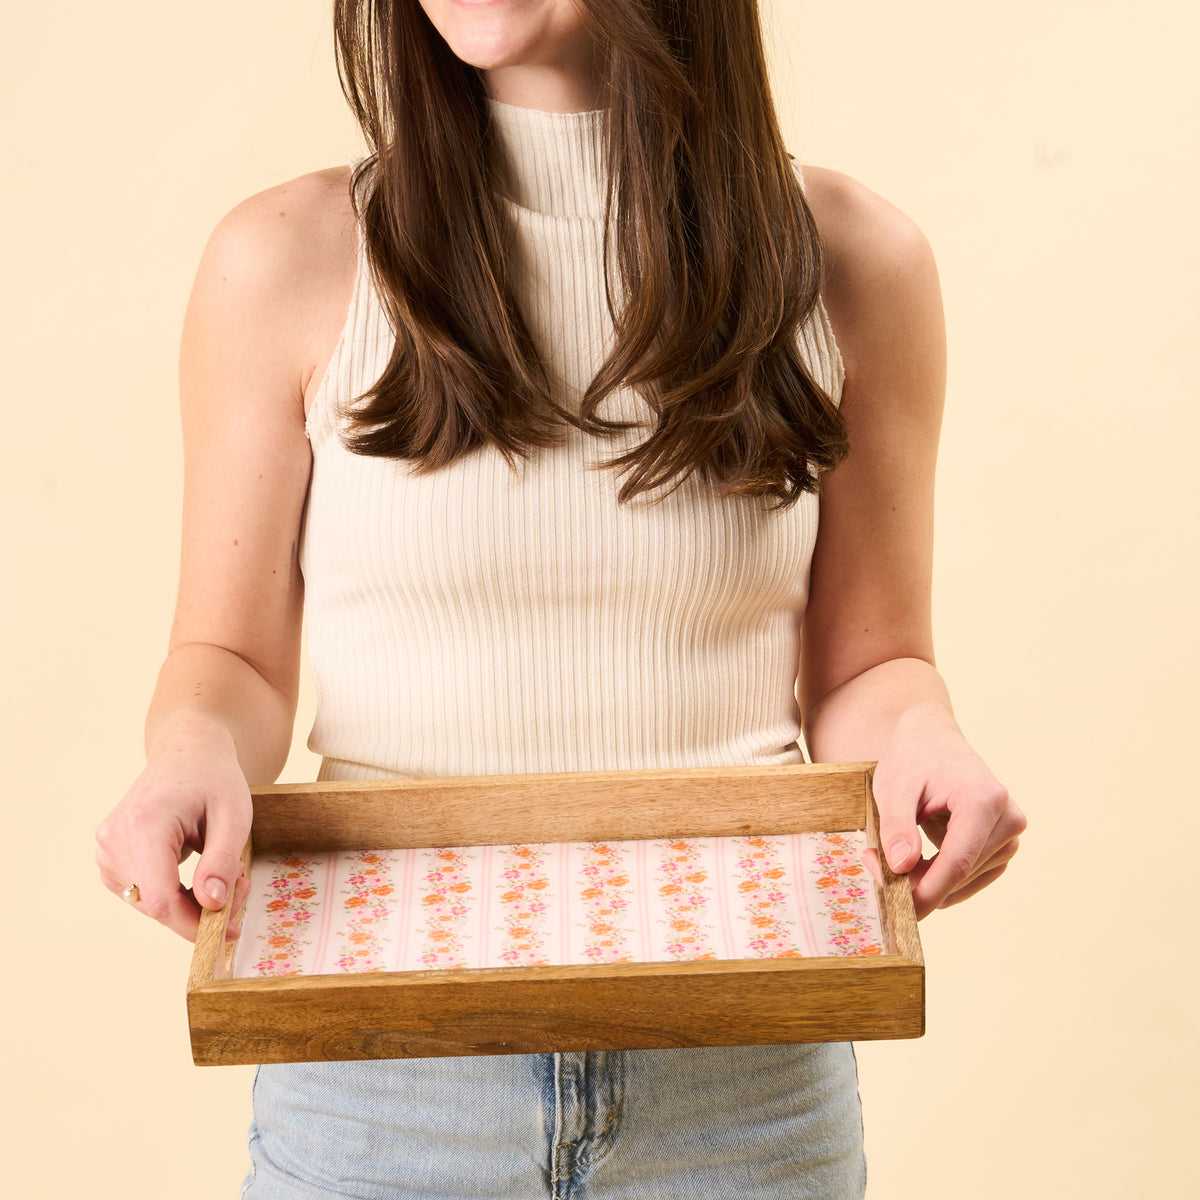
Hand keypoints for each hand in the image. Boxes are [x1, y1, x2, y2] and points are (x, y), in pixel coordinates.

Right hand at [95, 730, 252, 941]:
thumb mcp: (234, 815)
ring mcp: (106, 849)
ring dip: (189, 902)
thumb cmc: (214, 778)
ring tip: (226, 874)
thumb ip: (221, 860)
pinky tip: (199, 873)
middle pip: (155, 904)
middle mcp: (114, 839)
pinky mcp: (109, 856)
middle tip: (241, 889)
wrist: (188, 752)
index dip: (194, 925)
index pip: (161, 899)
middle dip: (201, 910)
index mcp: (144, 825)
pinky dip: (173, 892)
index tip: (230, 931)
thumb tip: (211, 905)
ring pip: (149, 903)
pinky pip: (142, 891)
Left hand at [865, 703, 1026, 918]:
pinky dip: (941, 877)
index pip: (958, 862)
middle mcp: (1008, 819)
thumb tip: (902, 868)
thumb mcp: (893, 787)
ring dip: (927, 879)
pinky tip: (915, 863)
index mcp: (984, 800)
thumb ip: (897, 826)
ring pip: (966, 880)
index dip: (927, 891)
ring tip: (890, 854)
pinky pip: (971, 877)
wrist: (932, 741)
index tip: (899, 910)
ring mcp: (1010, 834)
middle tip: (872, 861)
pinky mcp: (1003, 845)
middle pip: (960, 873)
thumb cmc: (913, 760)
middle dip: (916, 881)